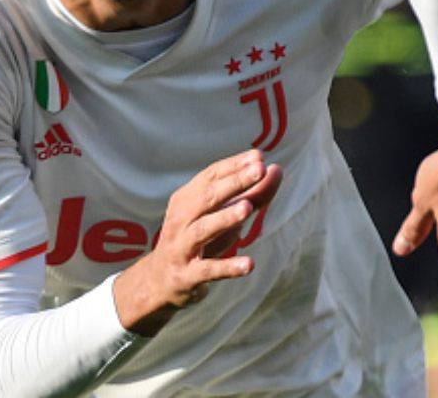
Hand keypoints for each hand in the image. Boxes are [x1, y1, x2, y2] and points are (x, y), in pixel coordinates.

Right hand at [113, 148, 281, 335]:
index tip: (259, 156)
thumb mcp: (223, 215)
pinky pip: (209, 269)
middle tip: (259, 170)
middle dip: (234, 183)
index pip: (210, 177)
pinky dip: (228, 267)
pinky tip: (249, 264)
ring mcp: (182, 248)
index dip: (234, 165)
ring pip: (203, 230)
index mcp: (187, 200)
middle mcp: (181, 220)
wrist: (161, 281)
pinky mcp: (188, 275)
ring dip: (225, 217)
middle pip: (207, 198)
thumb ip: (252, 194)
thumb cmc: (199, 240)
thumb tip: (277, 169)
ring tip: (247, 208)